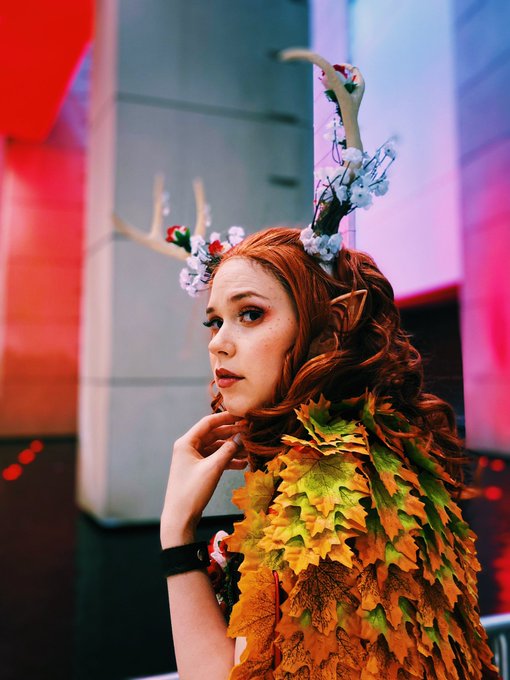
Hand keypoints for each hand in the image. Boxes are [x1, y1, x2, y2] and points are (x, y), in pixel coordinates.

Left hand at [160, 411, 246, 546]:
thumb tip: (241, 436)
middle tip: (250, 432)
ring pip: (216, 448)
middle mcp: (188, 448)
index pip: (208, 423)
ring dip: (231, 449)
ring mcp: (192, 459)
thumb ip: (228, 450)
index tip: (242, 415)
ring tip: (249, 450)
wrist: (180, 518)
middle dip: (232, 434)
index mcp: (186, 442)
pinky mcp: (197, 470)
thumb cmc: (192, 491)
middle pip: (213, 434)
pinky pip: (215, 459)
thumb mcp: (213, 468)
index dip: (226, 417)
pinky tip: (242, 464)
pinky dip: (227, 460)